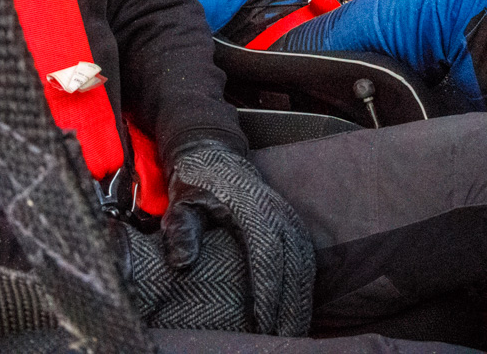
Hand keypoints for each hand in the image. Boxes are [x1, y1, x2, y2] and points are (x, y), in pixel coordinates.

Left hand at [159, 141, 314, 334]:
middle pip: (294, 265)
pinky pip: (306, 255)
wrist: (211, 151)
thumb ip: (181, 230)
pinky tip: (299, 306)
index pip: (267, 256)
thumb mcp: (180, 202)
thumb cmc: (194, 179)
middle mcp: (276, 211)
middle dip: (291, 306)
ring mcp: (287, 214)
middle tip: (284, 339)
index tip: (264, 324)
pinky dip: (305, 283)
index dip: (268, 292)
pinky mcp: (290, 219)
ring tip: (295, 330)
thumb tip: (183, 263)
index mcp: (251, 208)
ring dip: (302, 298)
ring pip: (305, 262)